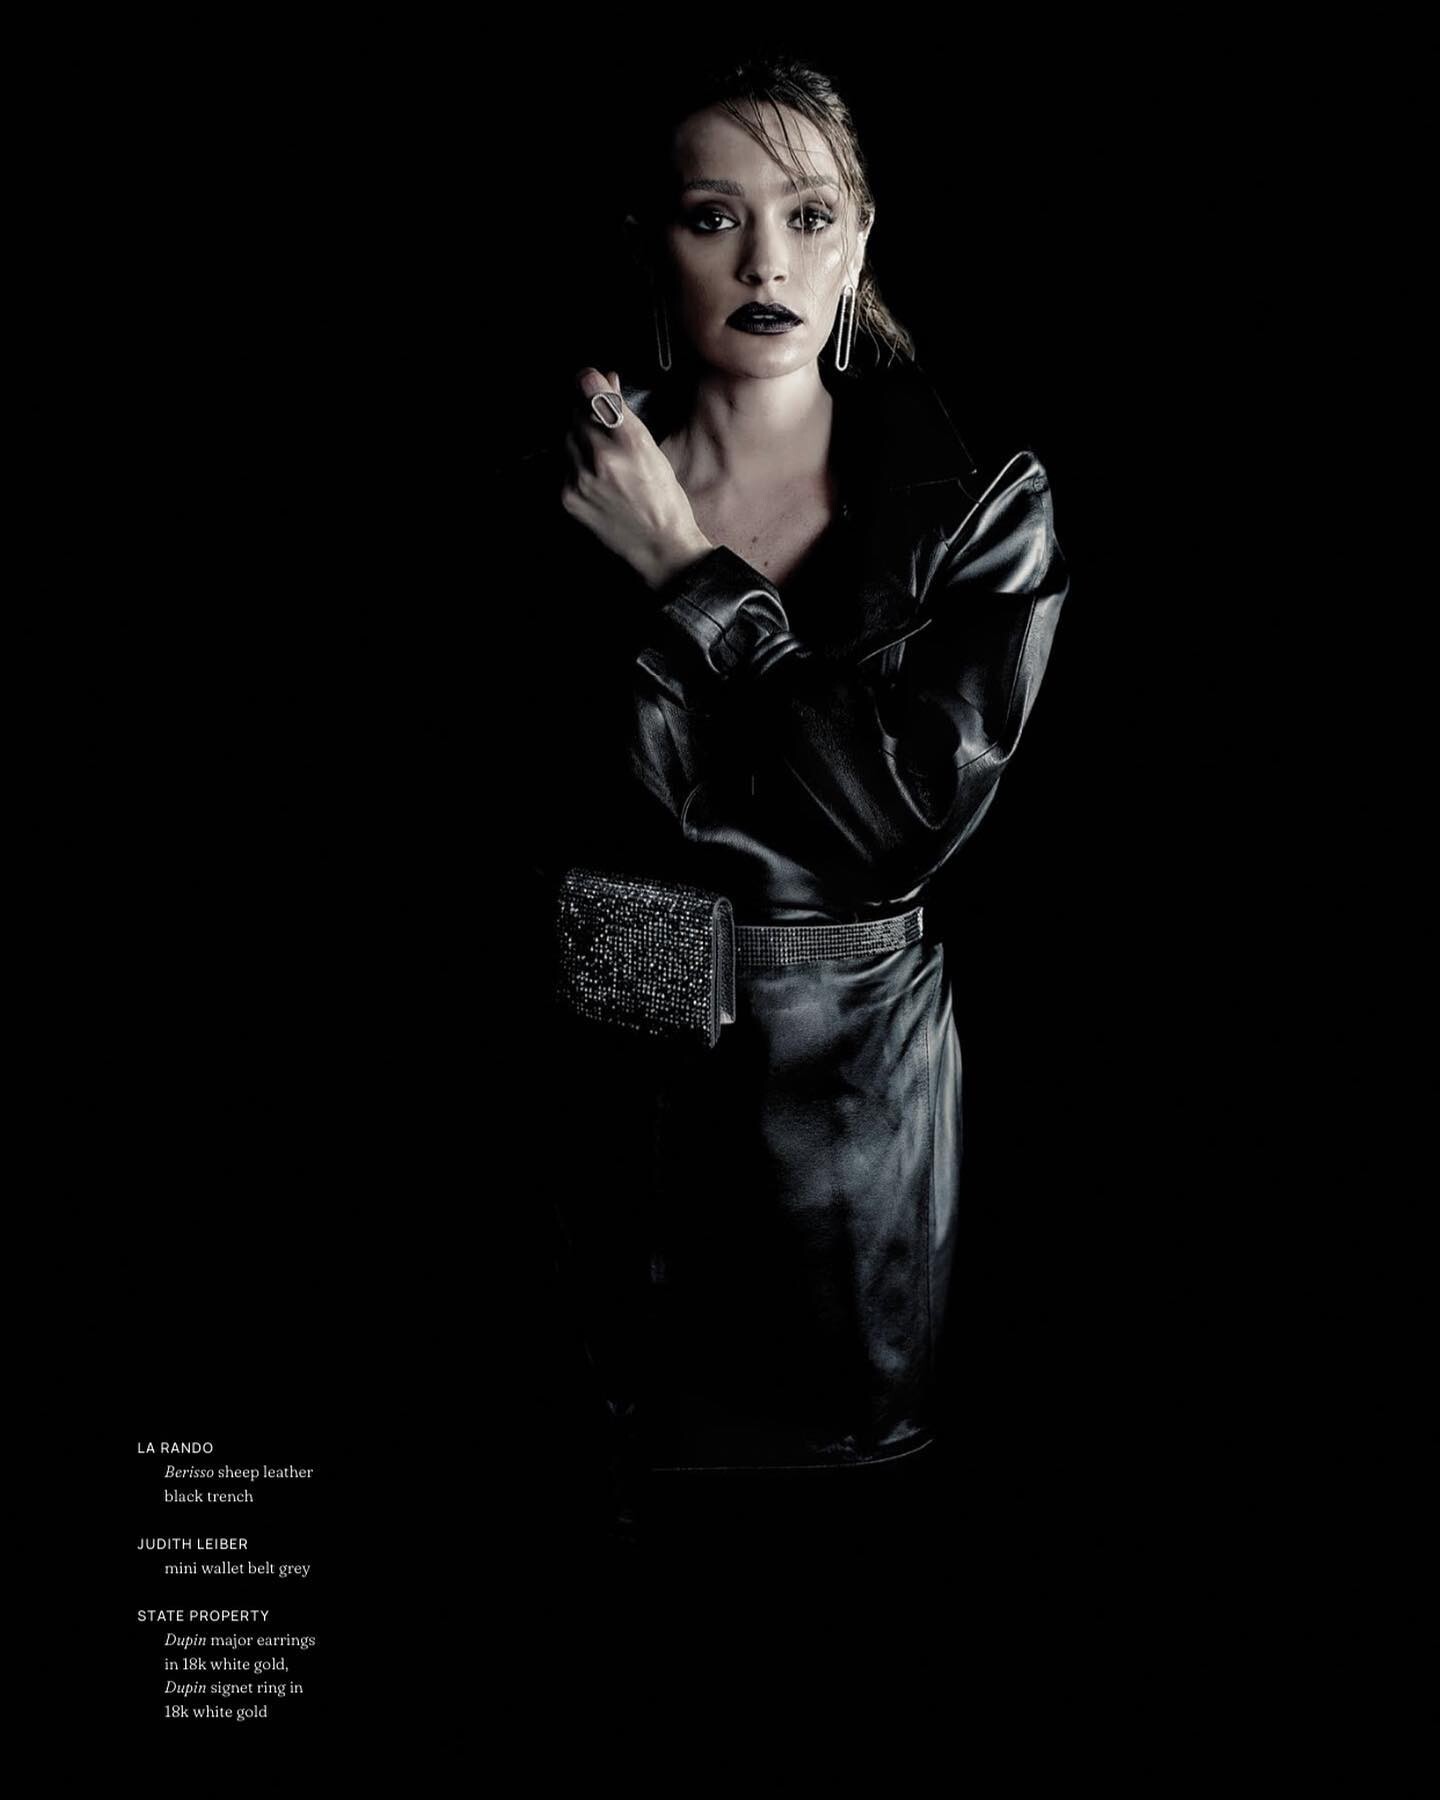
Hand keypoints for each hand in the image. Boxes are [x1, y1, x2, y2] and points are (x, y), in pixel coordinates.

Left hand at [560, 368, 712, 591]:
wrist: (659, 546)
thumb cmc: (662, 499)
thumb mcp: (652, 449)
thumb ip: (623, 415)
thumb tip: (603, 381)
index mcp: (630, 443)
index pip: (594, 395)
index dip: (588, 382)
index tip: (589, 378)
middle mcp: (602, 459)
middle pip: (576, 416)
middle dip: (585, 414)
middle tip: (601, 425)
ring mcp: (581, 479)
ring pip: (568, 439)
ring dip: (579, 439)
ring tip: (603, 458)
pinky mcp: (569, 497)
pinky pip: (564, 466)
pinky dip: (575, 465)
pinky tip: (594, 477)